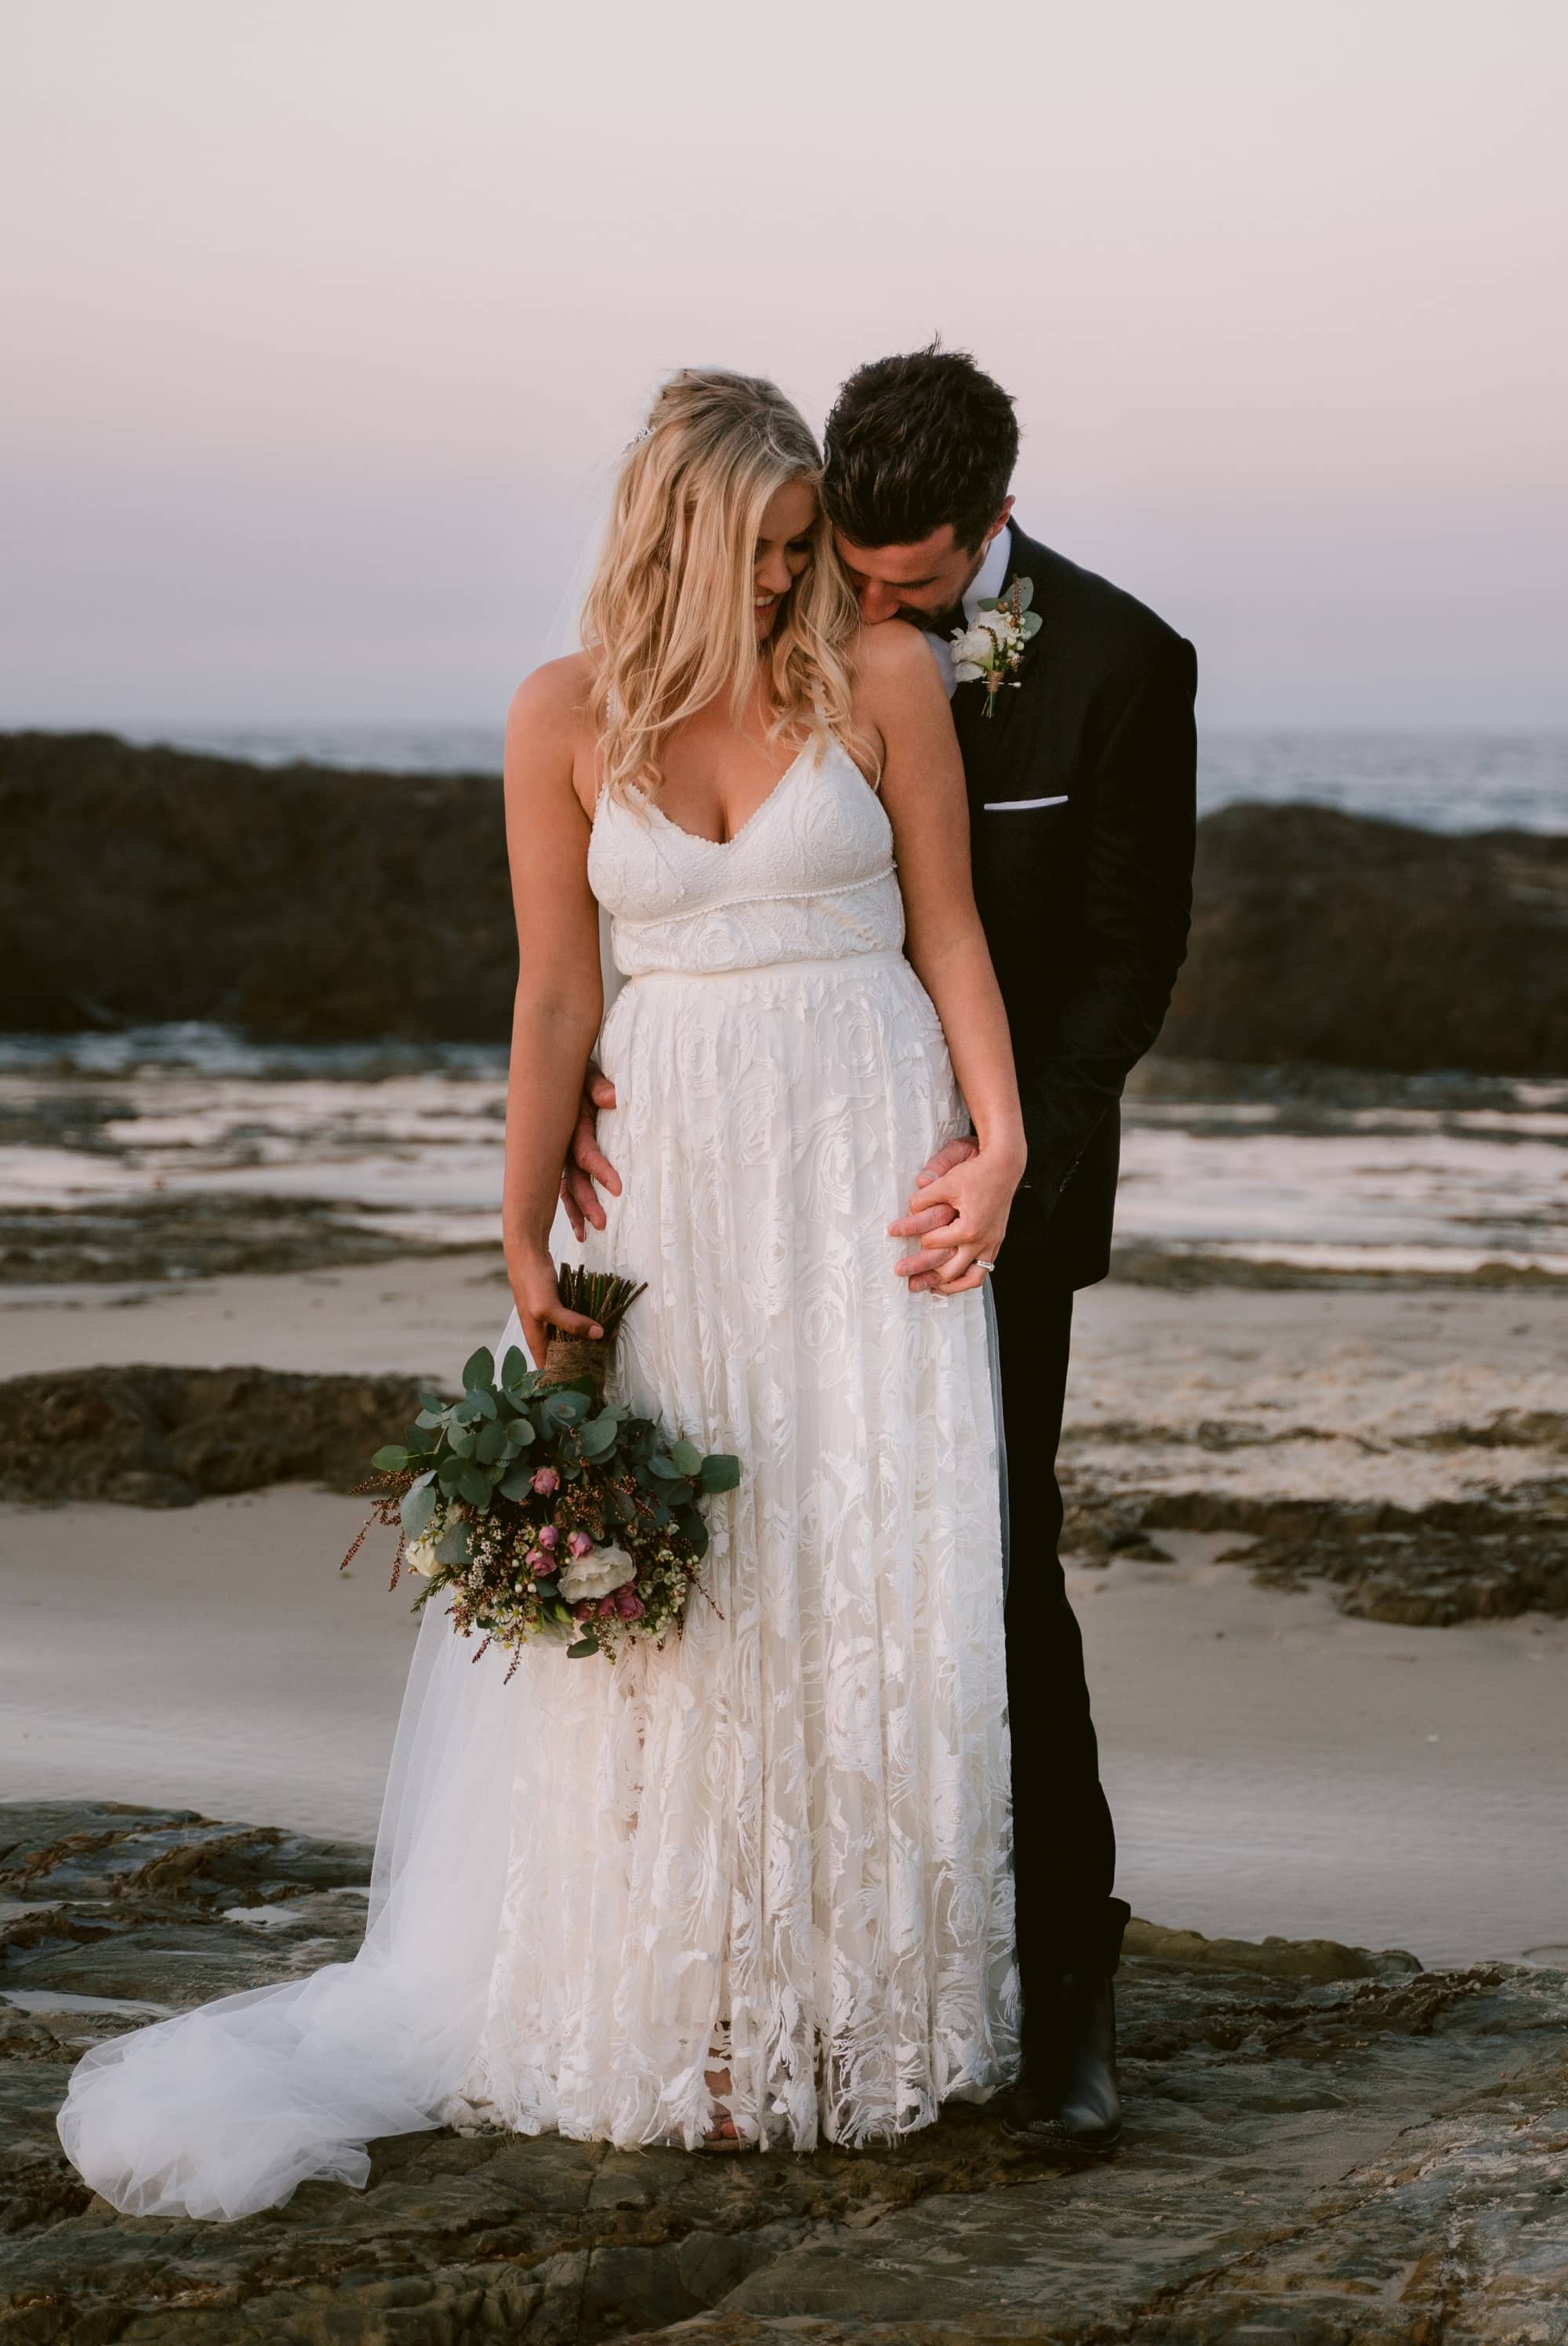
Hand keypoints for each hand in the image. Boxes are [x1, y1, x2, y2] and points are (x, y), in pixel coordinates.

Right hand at [511, 1249, 604, 1374]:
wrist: (527, 1251)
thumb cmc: (531, 1282)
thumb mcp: (548, 1307)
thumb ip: (571, 1323)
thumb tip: (598, 1335)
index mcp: (535, 1338)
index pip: (547, 1367)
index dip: (561, 1378)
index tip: (581, 1386)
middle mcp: (541, 1331)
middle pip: (560, 1353)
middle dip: (576, 1361)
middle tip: (598, 1368)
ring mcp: (549, 1318)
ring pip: (568, 1337)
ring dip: (583, 1342)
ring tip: (602, 1350)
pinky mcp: (558, 1305)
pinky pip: (573, 1320)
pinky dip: (584, 1324)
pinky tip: (599, 1326)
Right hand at [559, 1067, 620, 1240]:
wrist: (562, 1070)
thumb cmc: (581, 1072)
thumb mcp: (588, 1074)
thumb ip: (598, 1085)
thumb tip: (613, 1098)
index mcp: (570, 1124)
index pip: (584, 1153)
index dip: (600, 1170)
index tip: (618, 1190)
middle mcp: (561, 1143)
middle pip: (573, 1178)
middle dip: (586, 1202)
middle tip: (603, 1224)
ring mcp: (560, 1152)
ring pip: (567, 1186)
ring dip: (577, 1210)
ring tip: (589, 1234)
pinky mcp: (563, 1156)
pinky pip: (566, 1184)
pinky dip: (572, 1206)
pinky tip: (580, 1229)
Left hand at [890, 1132, 1020, 1294]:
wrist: (1004, 1167)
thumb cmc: (976, 1173)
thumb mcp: (945, 1183)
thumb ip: (924, 1198)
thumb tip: (909, 1209)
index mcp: (968, 1229)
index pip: (933, 1243)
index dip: (917, 1237)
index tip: (903, 1234)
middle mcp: (981, 1242)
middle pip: (950, 1271)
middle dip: (926, 1276)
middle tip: (906, 1280)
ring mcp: (991, 1244)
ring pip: (971, 1278)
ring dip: (949, 1286)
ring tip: (931, 1289)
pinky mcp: (996, 1242)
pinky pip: (983, 1270)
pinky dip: (967, 1278)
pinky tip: (953, 1278)